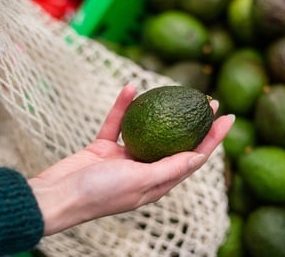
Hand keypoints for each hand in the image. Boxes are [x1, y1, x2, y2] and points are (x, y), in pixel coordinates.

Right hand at [28, 84, 233, 234]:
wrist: (56, 196)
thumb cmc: (99, 194)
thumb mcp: (139, 181)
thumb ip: (168, 168)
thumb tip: (199, 157)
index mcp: (157, 183)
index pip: (193, 158)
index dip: (213, 138)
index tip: (228, 117)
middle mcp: (144, 170)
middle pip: (176, 142)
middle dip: (195, 122)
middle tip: (208, 100)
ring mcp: (124, 158)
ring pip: (148, 129)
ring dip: (161, 110)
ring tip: (177, 90)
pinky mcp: (104, 148)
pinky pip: (117, 123)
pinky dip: (123, 107)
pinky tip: (129, 88)